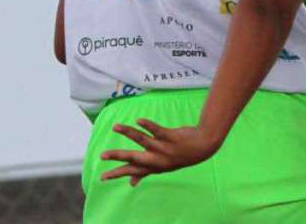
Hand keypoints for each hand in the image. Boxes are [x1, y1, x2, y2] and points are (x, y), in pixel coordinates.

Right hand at [99, 119, 221, 185]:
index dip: (117, 174)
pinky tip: (138, 120)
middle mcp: (157, 159)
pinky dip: (147, 125)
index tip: (102, 178)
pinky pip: (157, 130)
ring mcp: (163, 148)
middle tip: (102, 156)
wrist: (203, 147)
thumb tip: (132, 183)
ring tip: (115, 127)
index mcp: (153, 167)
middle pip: (134, 158)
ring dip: (128, 132)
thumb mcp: (163, 167)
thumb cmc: (180, 156)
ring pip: (142, 140)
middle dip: (118, 157)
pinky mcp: (170, 137)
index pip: (132, 171)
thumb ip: (146, 173)